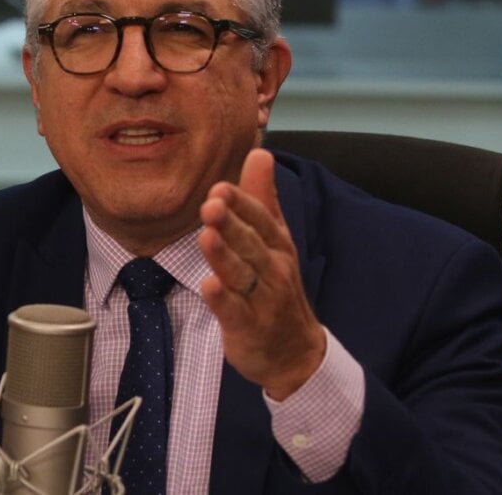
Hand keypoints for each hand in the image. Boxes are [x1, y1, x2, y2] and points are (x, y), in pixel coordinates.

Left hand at [198, 148, 325, 400]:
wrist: (295, 351)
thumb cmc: (278, 285)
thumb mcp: (275, 239)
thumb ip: (263, 197)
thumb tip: (260, 151)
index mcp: (276, 244)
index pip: (260, 219)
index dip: (242, 203)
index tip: (220, 186)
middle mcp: (272, 269)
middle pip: (250, 244)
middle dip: (232, 223)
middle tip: (211, 203)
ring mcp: (261, 299)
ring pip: (241, 274)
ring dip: (225, 256)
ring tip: (206, 236)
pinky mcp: (247, 327)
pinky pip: (233, 312)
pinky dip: (222, 300)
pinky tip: (208, 286)